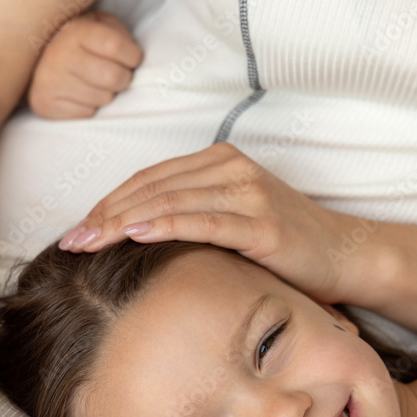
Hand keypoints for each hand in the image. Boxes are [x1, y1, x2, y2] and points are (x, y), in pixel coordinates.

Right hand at [27, 11, 142, 119]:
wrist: (38, 58)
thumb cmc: (82, 42)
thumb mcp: (101, 25)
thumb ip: (119, 34)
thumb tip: (134, 58)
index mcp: (75, 31)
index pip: (114, 45)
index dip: (132, 56)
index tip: (132, 58)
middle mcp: (58, 54)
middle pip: (113, 76)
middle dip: (122, 77)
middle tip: (114, 73)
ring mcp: (49, 81)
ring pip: (103, 98)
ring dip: (106, 94)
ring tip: (94, 83)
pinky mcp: (44, 104)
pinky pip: (87, 114)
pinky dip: (90, 107)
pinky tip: (79, 95)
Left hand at [56, 143, 359, 304]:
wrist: (346, 255)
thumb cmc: (289, 245)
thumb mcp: (237, 221)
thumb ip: (197, 217)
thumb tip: (143, 238)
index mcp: (221, 162)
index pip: (150, 180)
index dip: (108, 202)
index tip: (78, 230)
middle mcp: (231, 168)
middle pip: (152, 187)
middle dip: (105, 214)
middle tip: (70, 240)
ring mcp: (247, 192)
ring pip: (170, 201)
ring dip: (122, 222)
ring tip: (89, 241)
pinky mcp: (261, 222)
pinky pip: (203, 221)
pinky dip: (165, 225)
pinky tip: (134, 234)